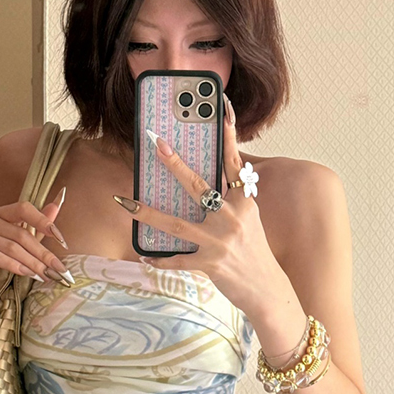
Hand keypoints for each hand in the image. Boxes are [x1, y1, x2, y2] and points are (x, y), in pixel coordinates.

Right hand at [0, 190, 72, 311]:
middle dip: (43, 253)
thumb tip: (57, 204)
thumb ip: (38, 225)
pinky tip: (27, 274)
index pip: (24, 209)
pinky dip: (14, 266)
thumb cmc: (1, 266)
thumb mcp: (24, 244)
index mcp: (1, 214)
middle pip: (20, 234)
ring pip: (11, 247)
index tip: (61, 239)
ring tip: (46, 275)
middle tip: (58, 268)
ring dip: (32, 263)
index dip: (43, 221)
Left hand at [112, 96, 284, 314]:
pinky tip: (144, 256)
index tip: (219, 104)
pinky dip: (159, 259)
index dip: (227, 131)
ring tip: (126, 202)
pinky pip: (176, 259)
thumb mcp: (248, 218)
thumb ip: (231, 198)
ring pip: (176, 223)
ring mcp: (220, 241)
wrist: (268, 289)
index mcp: (243, 201)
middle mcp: (232, 217)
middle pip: (198, 186)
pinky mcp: (210, 264)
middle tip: (157, 145)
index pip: (233, 161)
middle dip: (175, 164)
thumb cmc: (253, 251)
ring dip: (147, 212)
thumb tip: (204, 181)